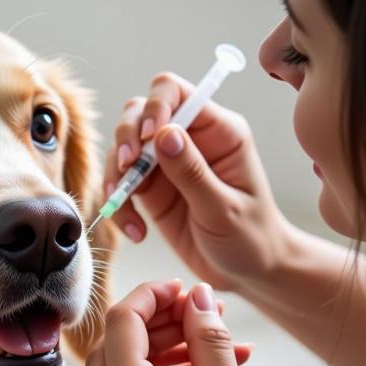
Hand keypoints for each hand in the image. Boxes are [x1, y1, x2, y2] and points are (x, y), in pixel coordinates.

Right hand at [104, 73, 294, 291]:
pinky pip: (121, 186)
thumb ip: (193, 172)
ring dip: (116, 177)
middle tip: (126, 169)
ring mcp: (166, 165)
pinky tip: (135, 231)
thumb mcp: (224, 209)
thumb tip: (164, 134)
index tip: (146, 140)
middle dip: (126, 139)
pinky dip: (119, 206)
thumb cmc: (249, 238)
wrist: (246, 273)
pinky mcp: (151, 191)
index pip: (175, 93)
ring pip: (123, 149)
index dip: (154, 108)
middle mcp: (189, 140)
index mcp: (218, 131)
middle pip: (139, 113)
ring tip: (125, 208)